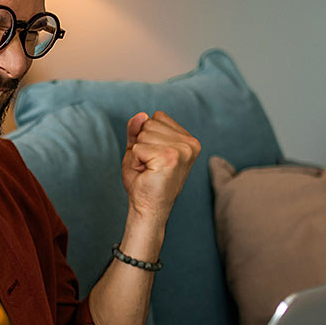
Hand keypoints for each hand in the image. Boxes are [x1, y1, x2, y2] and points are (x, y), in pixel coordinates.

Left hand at [122, 111, 201, 226]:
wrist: (147, 209)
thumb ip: (137, 130)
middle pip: (149, 123)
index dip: (146, 136)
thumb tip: (141, 115)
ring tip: (148, 170)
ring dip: (138, 154)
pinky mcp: (171, 158)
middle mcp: (190, 144)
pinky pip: (138, 148)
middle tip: (148, 167)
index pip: (157, 116)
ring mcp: (182, 150)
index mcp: (188, 140)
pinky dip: (135, 161)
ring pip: (143, 134)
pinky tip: (146, 174)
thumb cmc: (144, 181)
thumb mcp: (138, 149)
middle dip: (141, 144)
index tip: (153, 157)